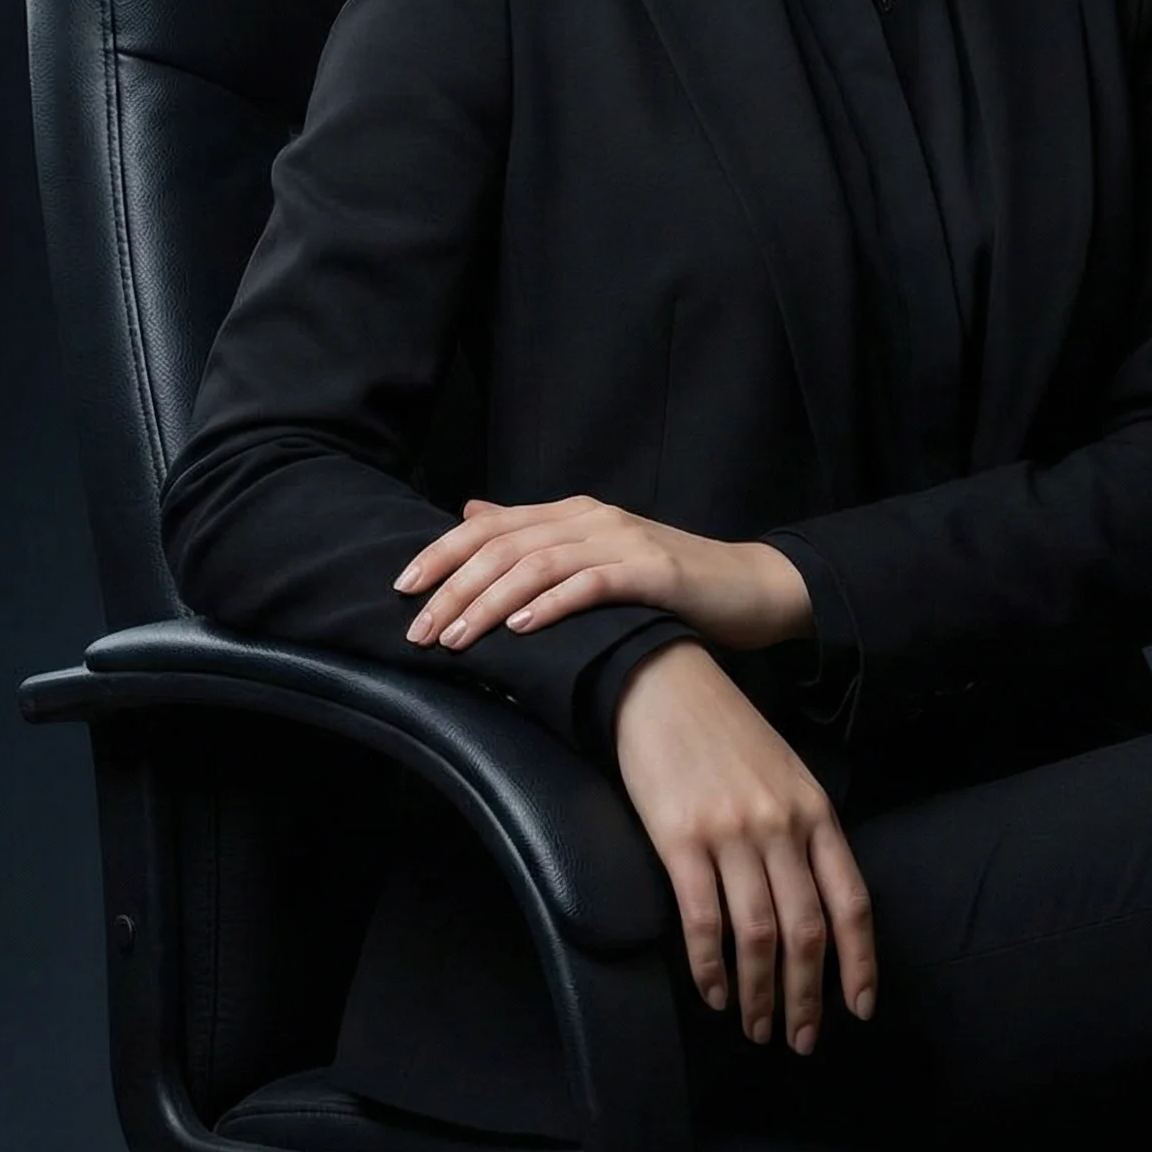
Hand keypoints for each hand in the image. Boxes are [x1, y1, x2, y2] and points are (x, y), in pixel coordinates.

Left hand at [393, 496, 802, 654]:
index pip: (490, 526)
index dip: (442, 554)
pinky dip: (552, 604)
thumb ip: (535, 536)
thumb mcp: (595, 553)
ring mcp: (623, 541)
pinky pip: (591, 584)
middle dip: (454, 588)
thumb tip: (471, 514)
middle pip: (505, 545)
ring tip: (457, 638)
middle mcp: (592, 518)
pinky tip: (523, 628)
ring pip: (538, 564)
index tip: (402, 589)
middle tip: (419, 630)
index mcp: (574, 513)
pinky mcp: (653, 571)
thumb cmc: (667, 582)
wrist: (749, 588)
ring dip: (490, 602)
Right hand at [613, 639, 877, 1055]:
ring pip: (758, 936)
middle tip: (801, 1041)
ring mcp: (732, 833)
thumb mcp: (786, 773)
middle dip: (808, 997)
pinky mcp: (680, 839)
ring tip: (756, 1028)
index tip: (859, 1009)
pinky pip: (703, 921)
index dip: (859, 963)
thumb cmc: (725, 731)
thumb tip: (817, 902)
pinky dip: (709, 968)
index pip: (851, 902)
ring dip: (759, 994)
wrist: (663, 683)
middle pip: (807, 931)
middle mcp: (782, 826)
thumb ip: (806, 831)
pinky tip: (712, 993)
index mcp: (815, 810)